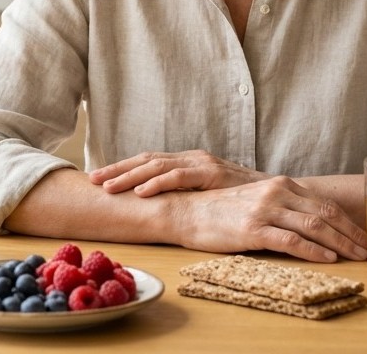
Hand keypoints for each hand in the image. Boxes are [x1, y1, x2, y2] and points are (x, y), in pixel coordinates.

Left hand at [89, 150, 270, 195]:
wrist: (276, 194)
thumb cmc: (238, 200)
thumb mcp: (204, 196)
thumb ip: (183, 196)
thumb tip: (154, 209)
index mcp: (185, 162)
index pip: (146, 161)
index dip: (121, 169)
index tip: (95, 179)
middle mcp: (190, 157)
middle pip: (145, 159)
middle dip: (116, 169)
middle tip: (91, 179)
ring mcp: (200, 162)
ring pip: (157, 165)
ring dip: (129, 176)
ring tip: (107, 186)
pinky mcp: (212, 171)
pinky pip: (180, 176)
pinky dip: (158, 182)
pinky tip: (141, 191)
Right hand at [165, 176, 366, 262]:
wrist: (187, 211)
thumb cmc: (222, 211)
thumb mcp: (257, 201)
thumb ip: (283, 206)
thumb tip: (312, 224)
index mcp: (280, 184)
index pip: (323, 203)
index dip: (347, 221)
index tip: (363, 236)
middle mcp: (276, 192)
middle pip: (324, 214)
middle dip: (350, 233)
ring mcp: (265, 210)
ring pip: (313, 226)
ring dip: (339, 243)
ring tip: (356, 257)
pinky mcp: (253, 229)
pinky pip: (291, 240)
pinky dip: (313, 250)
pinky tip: (328, 259)